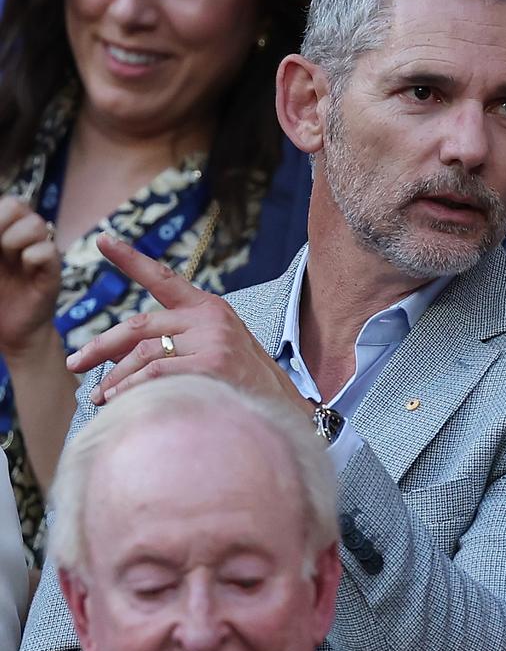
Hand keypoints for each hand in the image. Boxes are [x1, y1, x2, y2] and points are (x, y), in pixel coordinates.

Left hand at [0, 196, 60, 358]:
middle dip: (3, 221)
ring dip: (16, 238)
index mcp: (4, 234)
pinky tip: (25, 269)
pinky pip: (48, 251)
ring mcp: (39, 255)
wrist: (13, 335)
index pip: (6, 204)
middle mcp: (22, 240)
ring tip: (9, 258)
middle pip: (18, 205)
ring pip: (36, 224)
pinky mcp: (52, 272)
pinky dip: (33, 257)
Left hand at [67, 233, 313, 417]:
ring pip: (144, 353)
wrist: (285, 411)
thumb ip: (176, 343)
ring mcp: (213, 339)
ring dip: (115, 379)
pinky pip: (157, 374)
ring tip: (100, 399)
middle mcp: (209, 318)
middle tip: (76, 362)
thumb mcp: (215, 351)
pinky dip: (133, 389)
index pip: (163, 278)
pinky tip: (120, 404)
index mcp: (208, 308)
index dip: (130, 258)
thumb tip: (118, 357)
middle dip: (101, 346)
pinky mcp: (213, 364)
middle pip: (139, 325)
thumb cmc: (243, 386)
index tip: (102, 239)